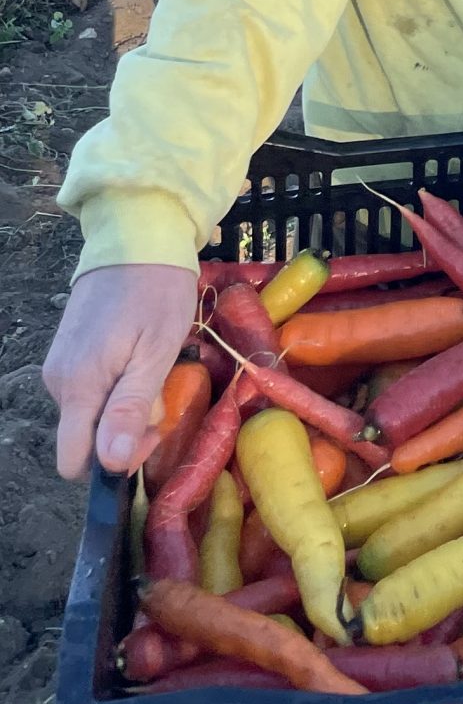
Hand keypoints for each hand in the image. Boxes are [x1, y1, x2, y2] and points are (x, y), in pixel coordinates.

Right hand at [43, 263, 199, 480]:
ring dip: (124, 406)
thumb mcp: (156, 351)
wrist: (138, 238)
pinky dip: (115, 386)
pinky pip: (89, 390)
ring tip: (154, 367)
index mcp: (79, 387)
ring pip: (90, 413)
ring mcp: (61, 366)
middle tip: (161, 396)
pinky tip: (139, 358)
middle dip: (124, 431)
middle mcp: (59, 382)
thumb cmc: (157, 292)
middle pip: (85, 438)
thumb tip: (111, 464)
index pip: (74, 460)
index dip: (113, 461)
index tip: (151, 432)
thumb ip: (130, 408)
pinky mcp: (68, 353)